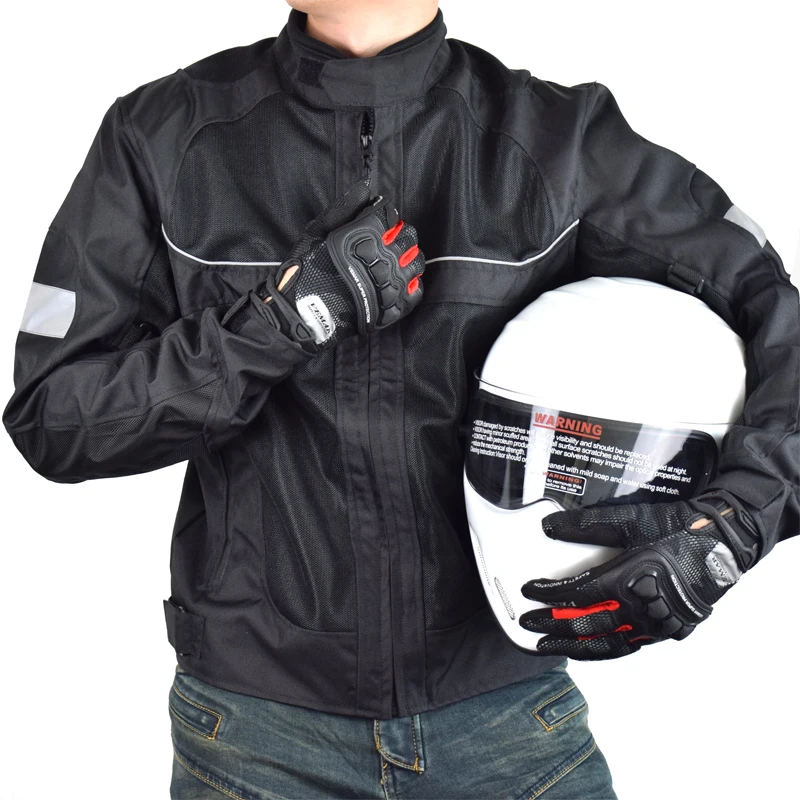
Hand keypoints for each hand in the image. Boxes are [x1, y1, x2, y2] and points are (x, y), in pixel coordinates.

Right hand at [255, 179, 424, 350]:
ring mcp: (391, 284)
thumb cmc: (307, 268)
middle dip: (400, 233)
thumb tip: (365, 186)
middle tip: (387, 240)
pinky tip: (399, 281)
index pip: (390, 215)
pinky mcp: (393, 307)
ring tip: (395, 260)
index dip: (386, 215)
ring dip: (409, 256)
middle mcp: (384, 257)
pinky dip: (412, 283)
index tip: (379, 219)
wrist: (304, 312)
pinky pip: (415, 291)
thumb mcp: (319, 231)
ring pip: (416, 262)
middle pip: (408, 236)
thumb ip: (345, 208)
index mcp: (366, 236)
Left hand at [518, 490, 760, 659]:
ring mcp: (654, 625)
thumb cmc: (678, 530)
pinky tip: (586, 649)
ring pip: (605, 645)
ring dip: (572, 647)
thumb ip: (585, 525)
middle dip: (551, 626)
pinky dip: (601, 651)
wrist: (722, 545)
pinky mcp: (665, 631)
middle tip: (528, 625)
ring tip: (548, 647)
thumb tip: (550, 526)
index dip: (547, 594)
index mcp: (627, 580)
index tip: (529, 592)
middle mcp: (639, 609)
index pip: (575, 594)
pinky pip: (626, 648)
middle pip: (585, 625)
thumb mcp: (629, 520)